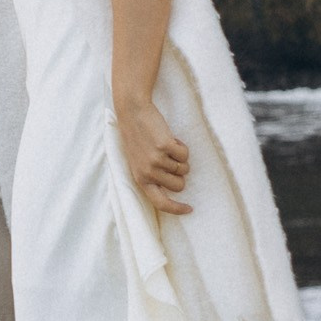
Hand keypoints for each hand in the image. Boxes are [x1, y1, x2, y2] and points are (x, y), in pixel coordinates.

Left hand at [118, 97, 191, 212]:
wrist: (132, 112)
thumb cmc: (137, 137)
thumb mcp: (138, 162)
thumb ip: (151, 177)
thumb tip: (174, 189)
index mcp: (140, 179)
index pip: (160, 203)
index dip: (176, 208)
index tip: (189, 209)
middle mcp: (148, 172)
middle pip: (179, 185)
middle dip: (180, 174)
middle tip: (171, 159)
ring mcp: (156, 160)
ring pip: (184, 169)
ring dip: (180, 158)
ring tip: (167, 146)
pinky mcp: (165, 146)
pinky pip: (185, 154)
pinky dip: (182, 147)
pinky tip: (170, 138)